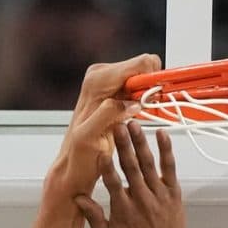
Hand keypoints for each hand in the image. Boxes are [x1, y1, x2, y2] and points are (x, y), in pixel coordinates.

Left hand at [48, 56, 157, 203]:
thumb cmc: (79, 154)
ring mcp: (109, 82)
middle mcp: (102, 75)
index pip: (141, 63)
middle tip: (146, 112)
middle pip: (146, 68)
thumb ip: (109, 114)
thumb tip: (132, 103)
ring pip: (145, 78)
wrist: (73, 164)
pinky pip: (141, 88)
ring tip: (141, 117)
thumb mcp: (90, 136)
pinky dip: (146, 101)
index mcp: (97, 81)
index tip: (154, 100)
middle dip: (152, 89)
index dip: (153, 82)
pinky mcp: (115, 91)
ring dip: (150, 97)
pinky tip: (137, 116)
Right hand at [79, 123, 201, 227]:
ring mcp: (159, 196)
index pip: (113, 183)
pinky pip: (169, 168)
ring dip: (141, 142)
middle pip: (131, 167)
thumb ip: (93, 217)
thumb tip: (77, 198)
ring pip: (149, 164)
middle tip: (117, 125)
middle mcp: (142, 200)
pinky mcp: (173, 194)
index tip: (100, 150)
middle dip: (123, 145)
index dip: (106, 166)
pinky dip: (166, 151)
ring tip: (134, 123)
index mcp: (123, 210)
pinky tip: (161, 134)